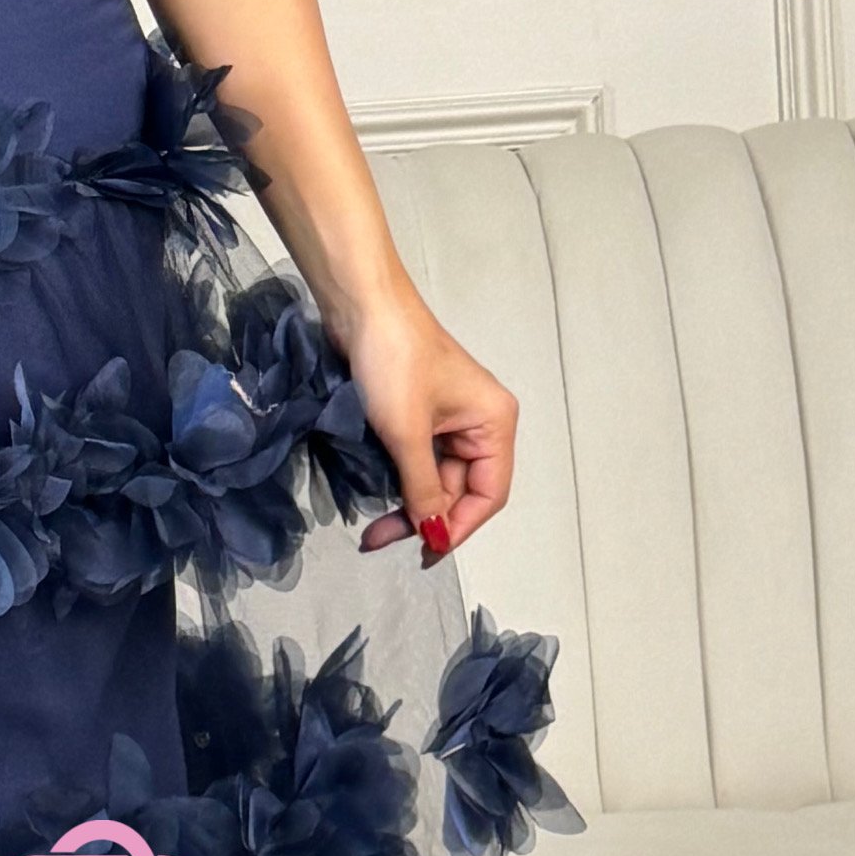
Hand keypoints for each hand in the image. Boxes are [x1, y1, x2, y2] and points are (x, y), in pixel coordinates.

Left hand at [331, 287, 517, 557]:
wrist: (360, 305)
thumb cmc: (393, 358)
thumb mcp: (407, 433)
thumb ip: (422, 489)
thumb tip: (433, 533)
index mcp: (494, 423)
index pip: (488, 494)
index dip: (458, 527)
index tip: (425, 550)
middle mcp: (478, 424)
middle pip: (459, 491)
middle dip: (424, 518)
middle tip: (381, 539)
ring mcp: (448, 419)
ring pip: (434, 479)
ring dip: (407, 503)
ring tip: (373, 527)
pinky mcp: (419, 413)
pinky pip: (417, 460)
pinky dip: (398, 481)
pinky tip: (377, 497)